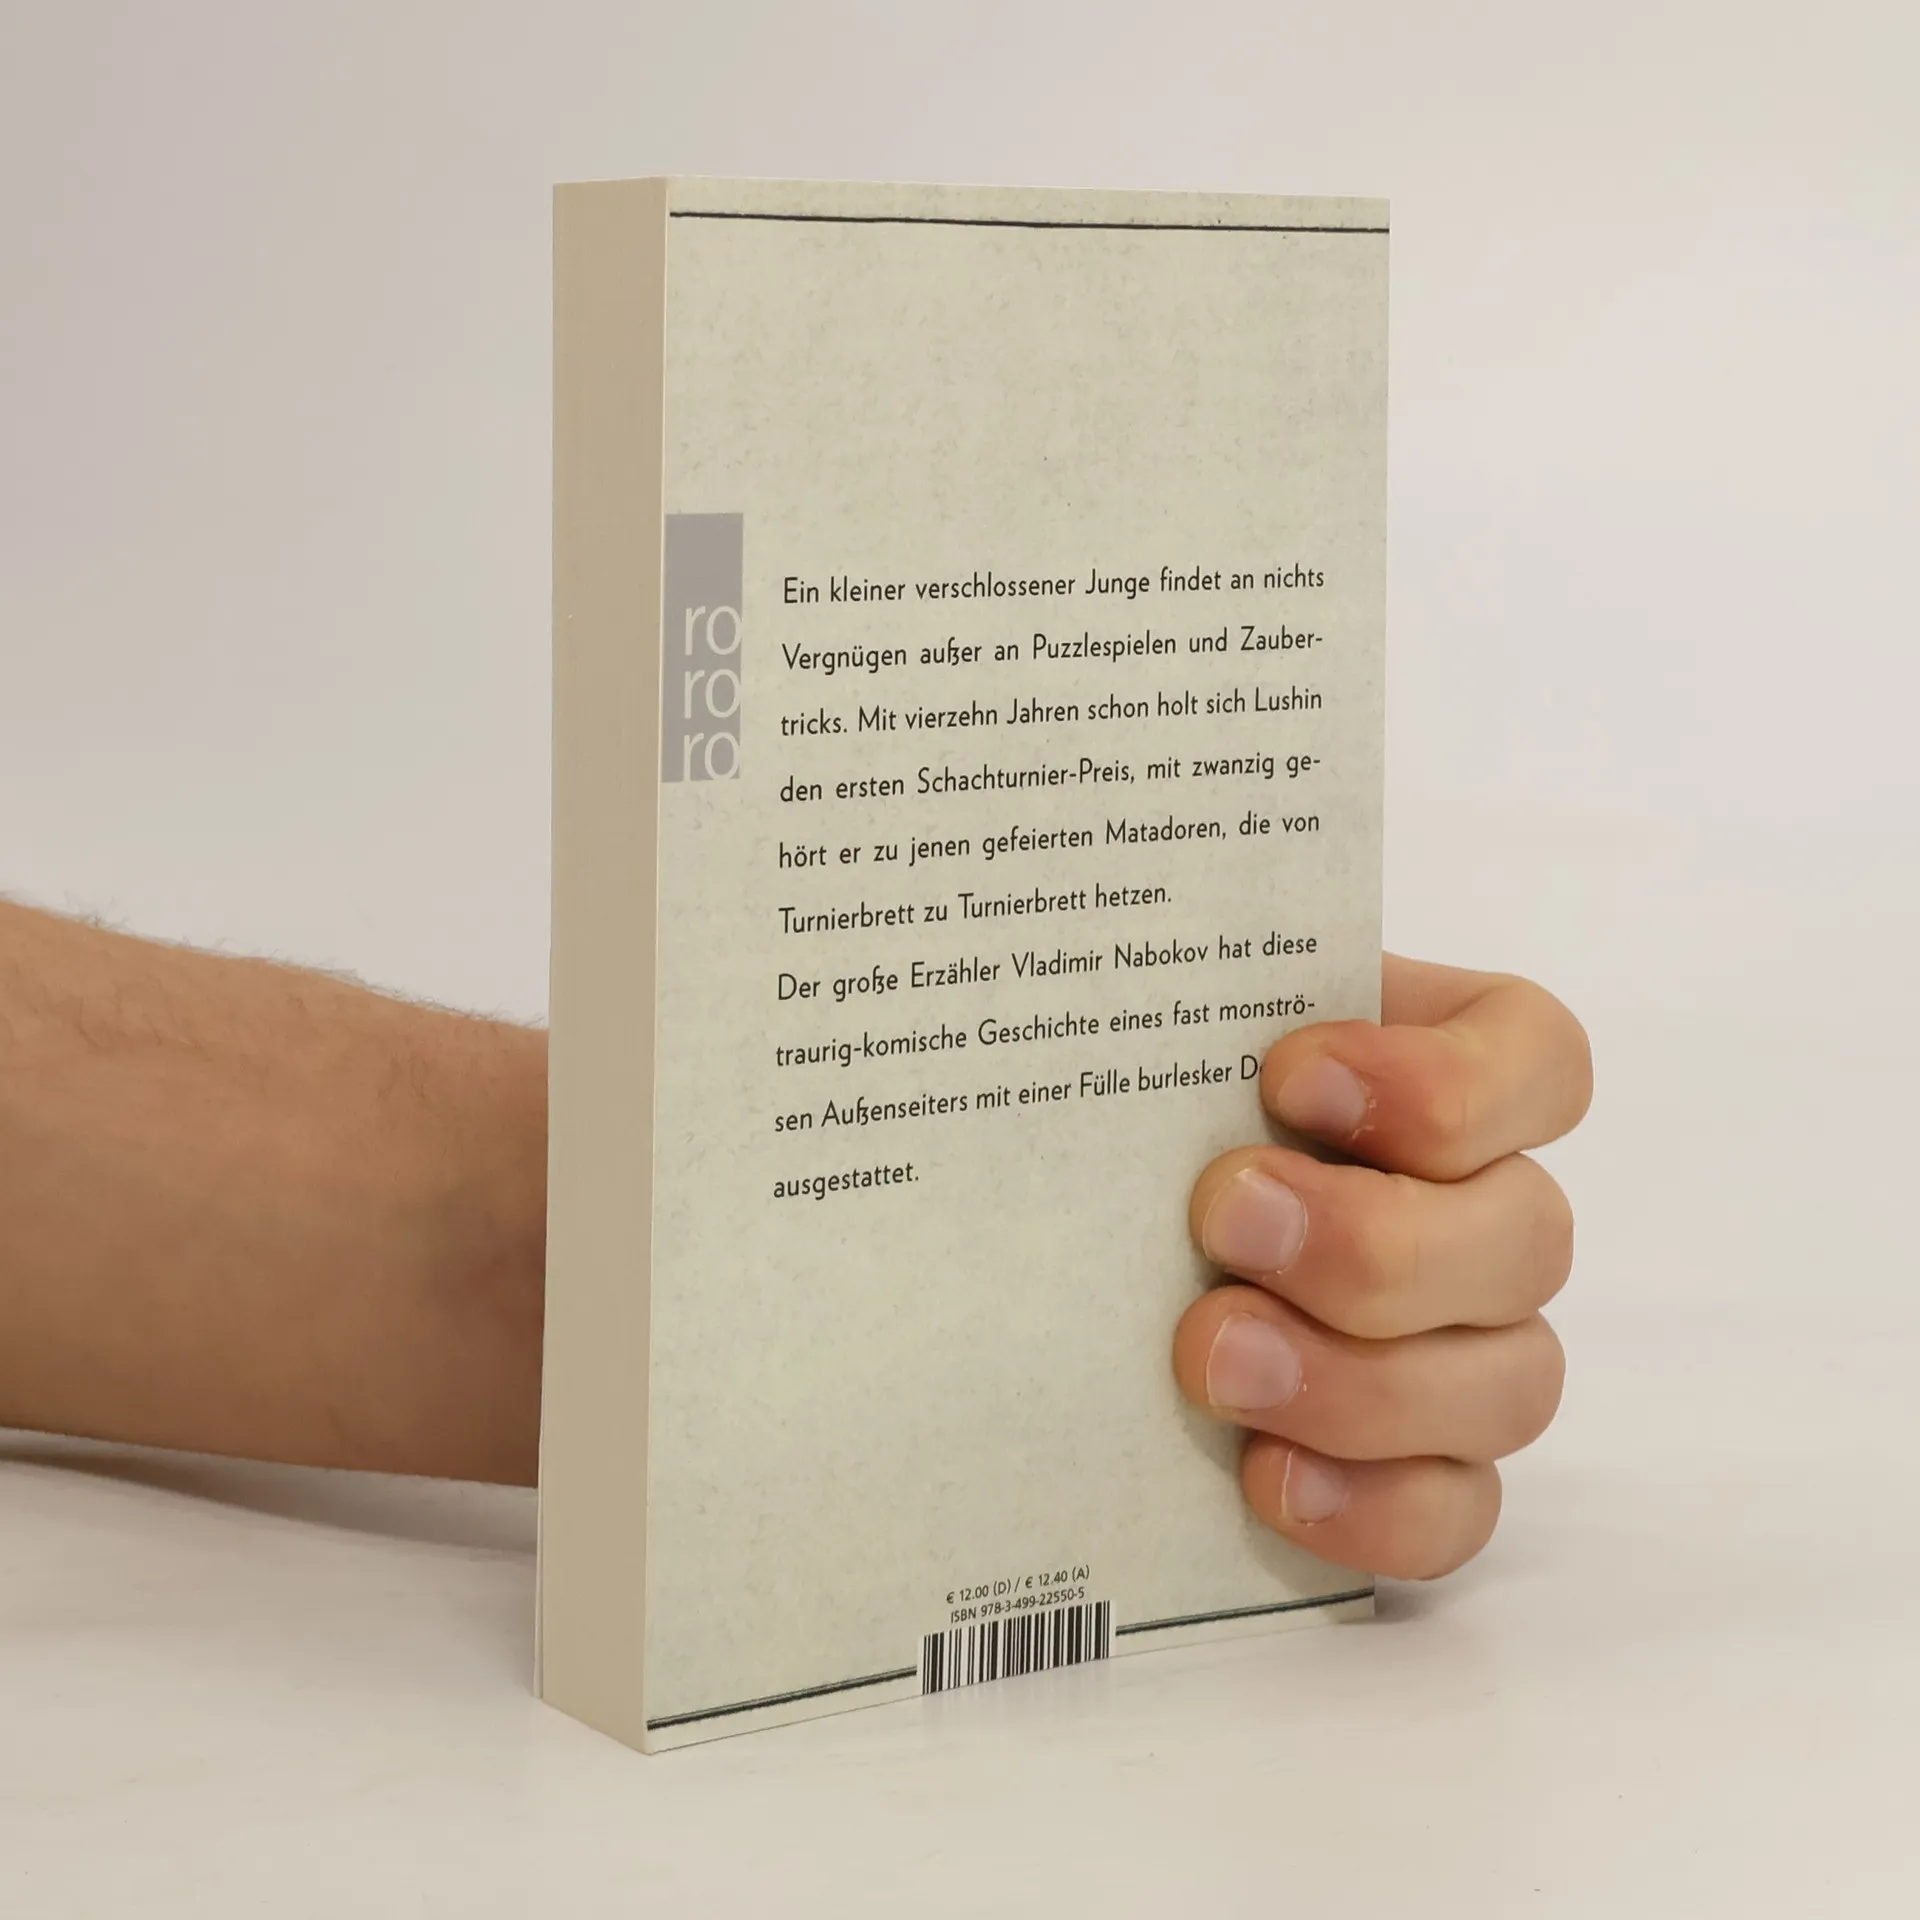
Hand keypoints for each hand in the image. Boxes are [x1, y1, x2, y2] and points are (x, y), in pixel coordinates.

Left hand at [1172, 954, 1591, 1578]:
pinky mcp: (1422, 1466)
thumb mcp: (1178, 1030)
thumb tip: (1110, 975)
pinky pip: (1458, 1511)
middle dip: (1371, 1244)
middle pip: (1526, 1239)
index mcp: (1449, 1069)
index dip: (1443, 1081)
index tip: (1290, 1078)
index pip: (1538, 1063)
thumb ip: (1195, 1010)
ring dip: (1360, 1383)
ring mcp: (1472, 1349)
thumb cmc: (1157, 1096)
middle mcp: (1486, 1210)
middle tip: (1222, 1226)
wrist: (1109, 1209)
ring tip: (1211, 1358)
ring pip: (1508, 1386)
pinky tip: (1266, 1477)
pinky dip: (1373, 1507)